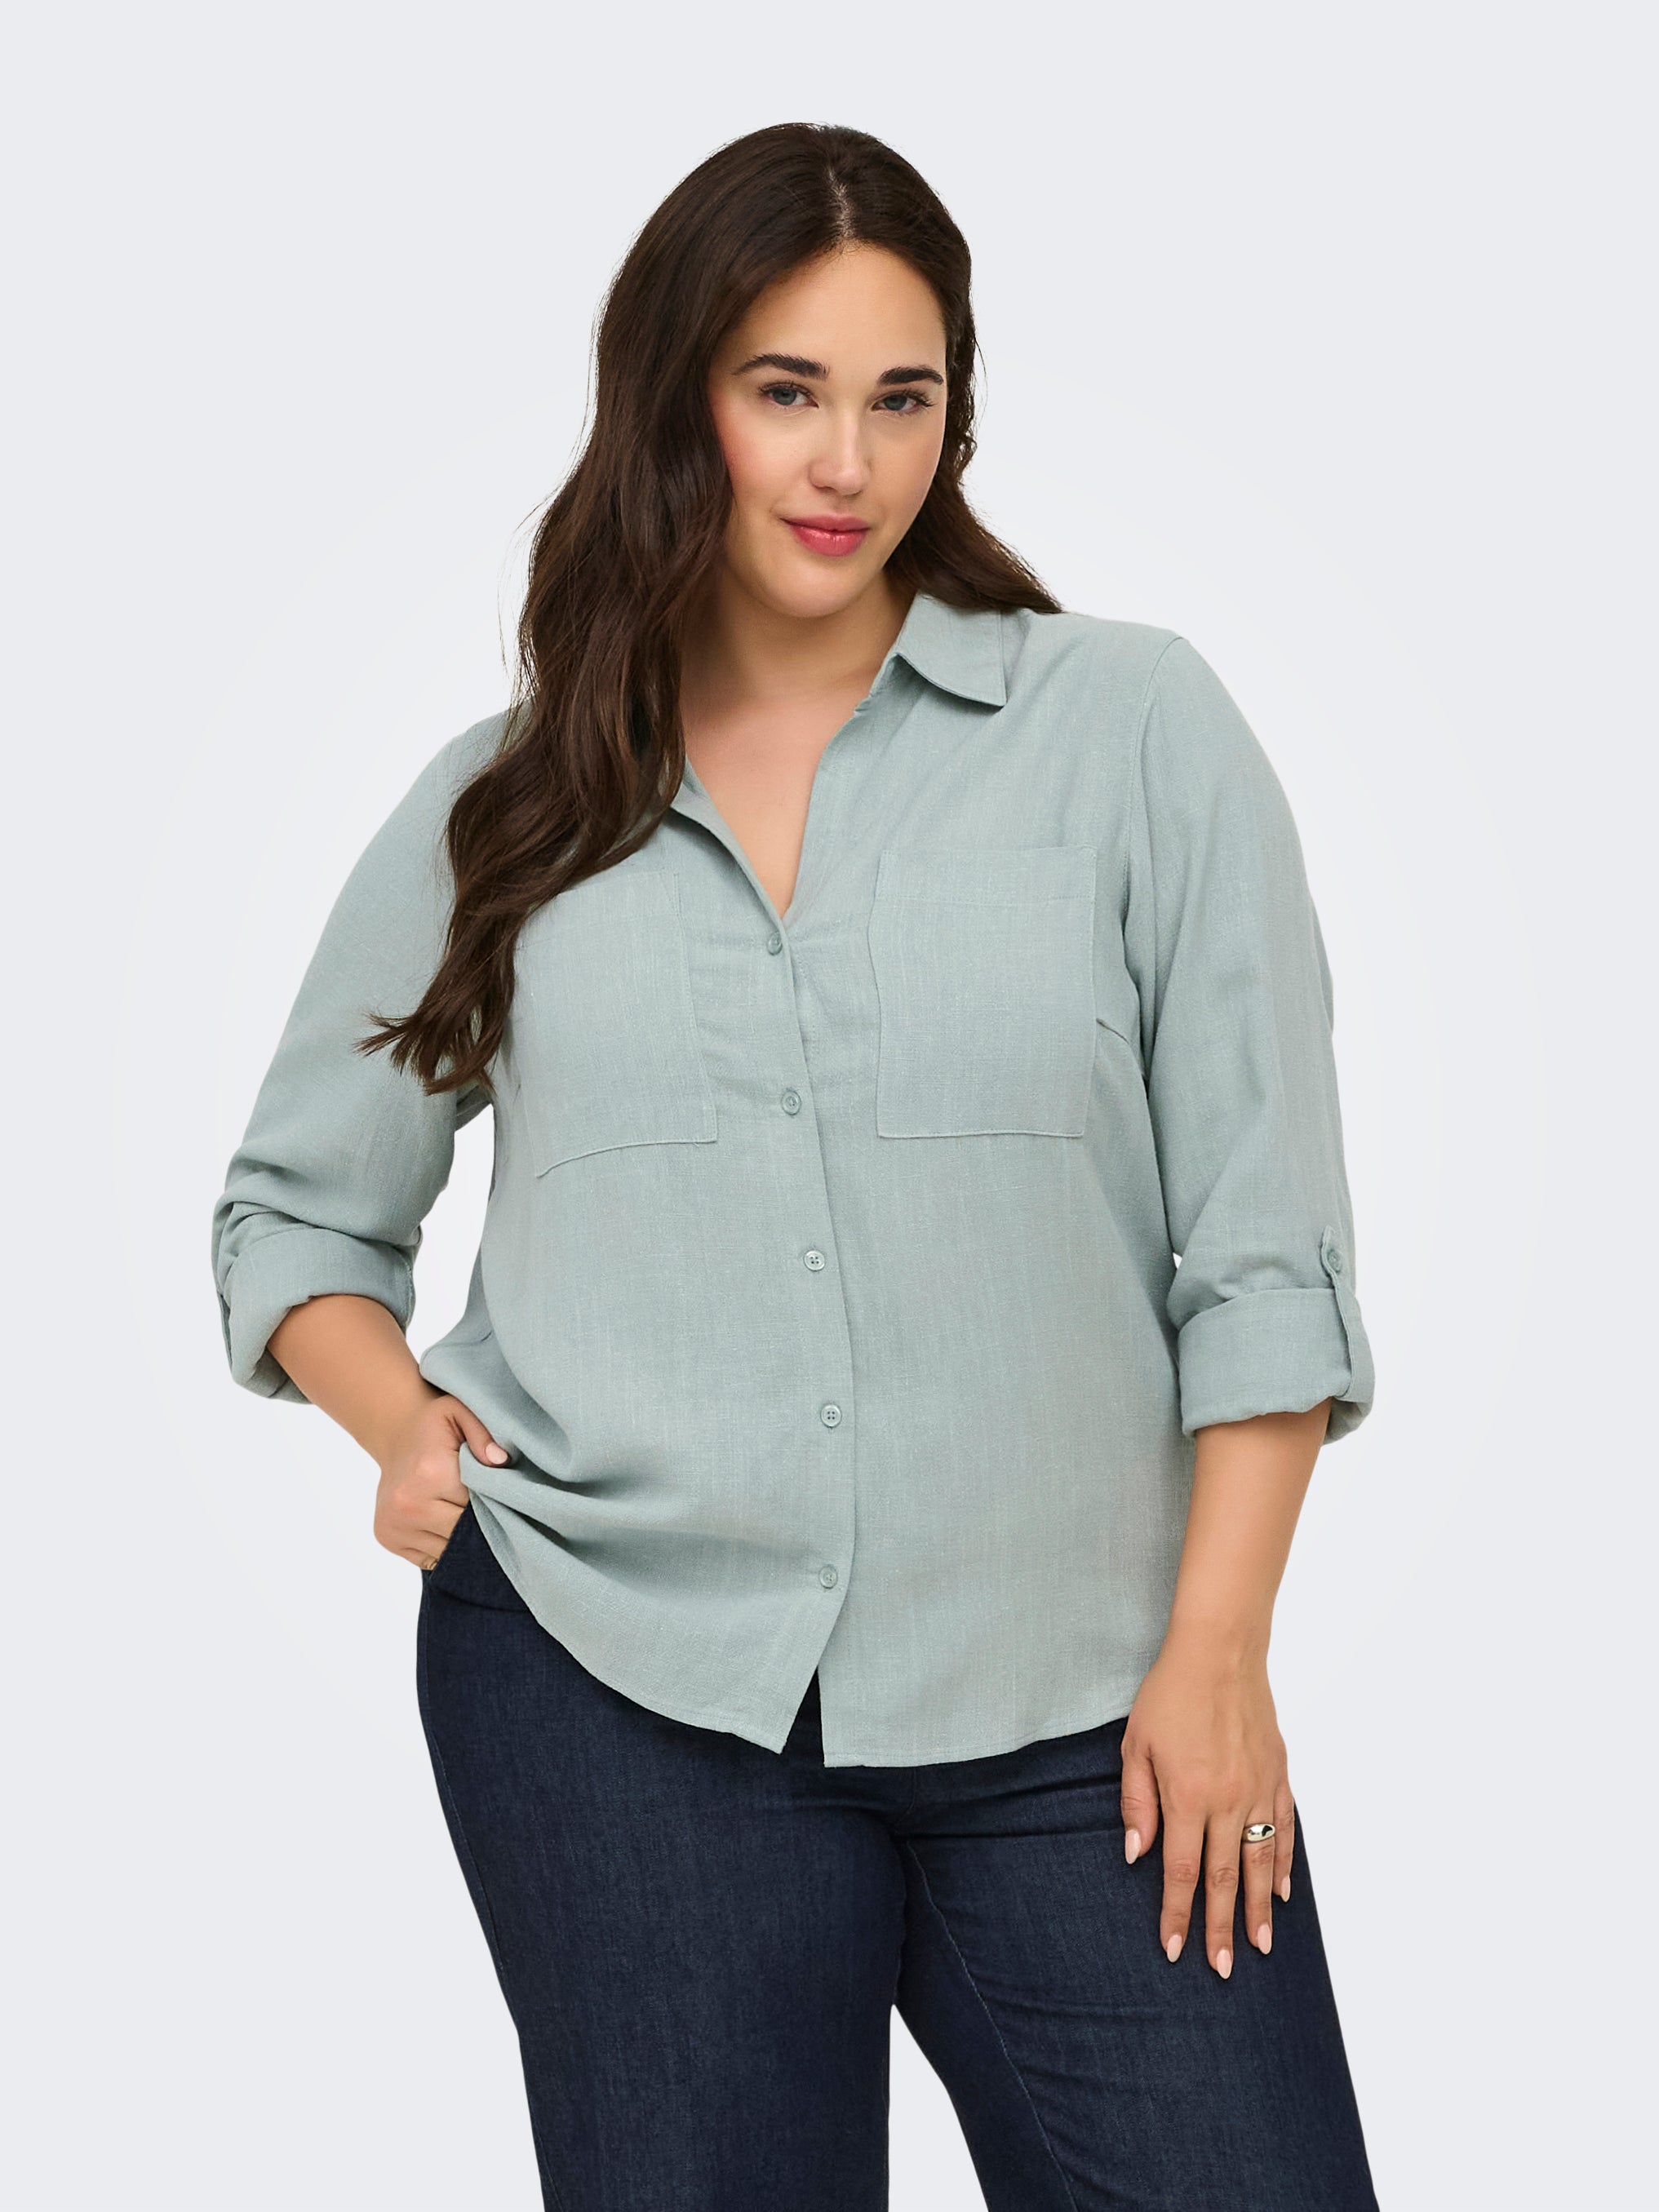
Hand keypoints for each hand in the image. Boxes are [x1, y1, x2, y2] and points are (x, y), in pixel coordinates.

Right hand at [373, 1389, 508, 1571]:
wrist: (394, 1435)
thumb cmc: (434, 1426)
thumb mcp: (460, 1413)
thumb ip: (484, 1435)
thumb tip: (500, 1462)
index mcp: (430, 1474)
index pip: (478, 1507)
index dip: (495, 1505)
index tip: (502, 1498)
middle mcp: (407, 1505)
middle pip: (463, 1534)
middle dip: (480, 1527)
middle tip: (491, 1511)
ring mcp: (394, 1525)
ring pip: (448, 1551)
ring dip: (462, 1541)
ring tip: (466, 1517)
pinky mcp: (387, 1538)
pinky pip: (430, 1558)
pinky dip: (443, 1547)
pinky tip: (445, 1524)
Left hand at [1118, 1634, 1295, 1976]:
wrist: (1221, 1650)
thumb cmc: (1170, 1694)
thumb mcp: (1136, 1744)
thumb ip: (1137, 1802)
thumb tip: (1136, 1854)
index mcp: (1187, 1796)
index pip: (1181, 1871)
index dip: (1178, 1913)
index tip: (1176, 1949)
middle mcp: (1227, 1800)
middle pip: (1225, 1878)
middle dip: (1221, 1927)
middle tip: (1221, 1970)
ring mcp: (1258, 1789)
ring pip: (1260, 1862)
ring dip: (1258, 1908)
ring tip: (1257, 1946)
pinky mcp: (1279, 1775)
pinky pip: (1284, 1830)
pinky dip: (1282, 1864)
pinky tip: (1280, 1893)